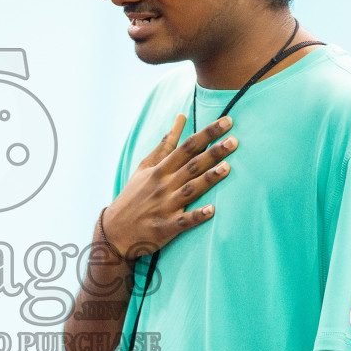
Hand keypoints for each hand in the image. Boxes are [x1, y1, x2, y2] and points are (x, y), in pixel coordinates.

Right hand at [102, 115, 235, 259]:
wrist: (115, 231)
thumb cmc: (133, 196)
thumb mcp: (145, 167)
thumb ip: (165, 144)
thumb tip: (181, 118)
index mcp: (160, 170)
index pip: (186, 147)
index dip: (207, 134)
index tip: (226, 122)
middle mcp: (163, 185)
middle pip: (191, 166)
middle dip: (213, 152)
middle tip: (234, 140)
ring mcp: (165, 207)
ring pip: (190, 190)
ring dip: (208, 179)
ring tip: (227, 168)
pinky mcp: (165, 228)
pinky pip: (183, 222)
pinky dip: (196, 216)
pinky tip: (212, 210)